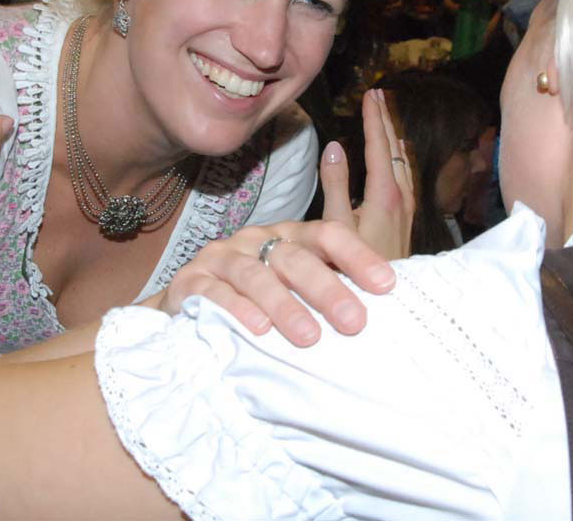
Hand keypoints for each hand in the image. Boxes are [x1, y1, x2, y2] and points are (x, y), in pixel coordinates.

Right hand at [153, 217, 395, 346]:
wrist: (185, 305)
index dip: (358, 256)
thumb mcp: (291, 286)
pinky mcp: (190, 281)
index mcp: (287, 236)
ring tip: (309, 338)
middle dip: (327, 289)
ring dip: (284, 306)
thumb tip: (382, 307)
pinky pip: (217, 294)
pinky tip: (258, 331)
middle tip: (355, 322)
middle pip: (295, 257)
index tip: (387, 284)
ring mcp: (221, 257)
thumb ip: (326, 287)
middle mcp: (256, 239)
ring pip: (256, 276)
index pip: (327, 235)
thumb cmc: (252, 299)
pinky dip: (238, 311)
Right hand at [320, 88, 415, 259]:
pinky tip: (396, 152)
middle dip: (386, 119)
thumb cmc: (353, 267)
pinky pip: (404, 171)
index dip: (374, 118)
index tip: (370, 94)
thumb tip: (335, 148)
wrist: (384, 298)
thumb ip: (335, 186)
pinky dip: (398, 153)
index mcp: (385, 194)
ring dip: (393, 133)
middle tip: (379, 93)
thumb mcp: (337, 227)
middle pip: (396, 147)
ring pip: (403, 159)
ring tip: (387, 113)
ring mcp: (407, 205)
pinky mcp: (406, 215)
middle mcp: (402, 195)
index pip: (380, 146)